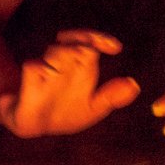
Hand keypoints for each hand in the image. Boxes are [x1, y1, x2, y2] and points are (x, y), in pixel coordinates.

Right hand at [3, 29, 139, 137]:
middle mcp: (65, 62)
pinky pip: (35, 67)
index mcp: (82, 66)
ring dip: (65, 60)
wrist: (34, 124)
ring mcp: (46, 66)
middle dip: (83, 43)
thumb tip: (134, 85)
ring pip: (57, 51)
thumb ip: (111, 97)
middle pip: (76, 42)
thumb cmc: (65, 113)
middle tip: (89, 54)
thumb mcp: (92, 109)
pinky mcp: (30, 75)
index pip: (91, 43)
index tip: (115, 48)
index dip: (101, 40)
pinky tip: (46, 82)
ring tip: (66, 73)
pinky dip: (42, 73)